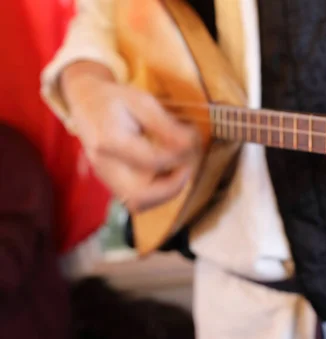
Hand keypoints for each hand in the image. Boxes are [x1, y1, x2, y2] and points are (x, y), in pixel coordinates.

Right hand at [61, 61, 197, 211]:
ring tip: (180, 168)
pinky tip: (168, 172)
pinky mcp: (112, 184)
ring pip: (138, 203)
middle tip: (188, 164)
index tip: (192, 138)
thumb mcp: (142, 102)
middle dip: (173, 186)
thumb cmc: (115, 101)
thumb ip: (166, 125)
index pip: (152, 160)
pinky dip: (158, 192)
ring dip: (167, 191)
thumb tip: (190, 144)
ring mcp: (106, 178)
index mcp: (109, 140)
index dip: (180, 155)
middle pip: (139, 197)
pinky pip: (137, 200)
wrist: (86, 104)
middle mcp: (104, 166)